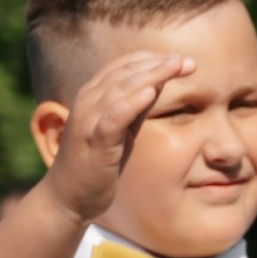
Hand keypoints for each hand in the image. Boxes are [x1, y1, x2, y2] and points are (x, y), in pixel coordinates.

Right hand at [46, 49, 194, 224]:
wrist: (68, 198)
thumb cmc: (96, 163)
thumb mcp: (122, 130)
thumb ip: (137, 106)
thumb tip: (159, 83)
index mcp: (93, 95)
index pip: (124, 66)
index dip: (154, 59)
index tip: (183, 60)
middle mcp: (87, 102)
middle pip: (125, 72)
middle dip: (158, 64)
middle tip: (189, 62)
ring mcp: (88, 120)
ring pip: (120, 89)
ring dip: (150, 76)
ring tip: (175, 66)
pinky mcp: (93, 141)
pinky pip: (112, 117)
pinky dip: (130, 103)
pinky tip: (150, 93)